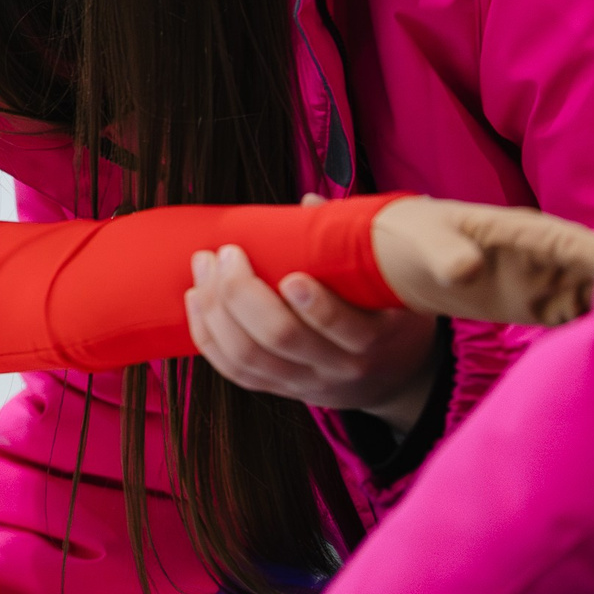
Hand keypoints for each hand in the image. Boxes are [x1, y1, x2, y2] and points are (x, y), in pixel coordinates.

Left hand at [186, 243, 441, 431]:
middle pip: (280, 338)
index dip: (314, 304)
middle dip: (242, 292)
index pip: (342, 327)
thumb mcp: (393, 281)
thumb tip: (309, 202)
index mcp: (375, 338)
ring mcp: (306, 383)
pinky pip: (236, 371)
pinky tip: (196, 301)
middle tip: (226, 254)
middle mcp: (338, 366)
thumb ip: (355, 242)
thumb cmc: (392, 313)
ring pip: (248, 356)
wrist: (397, 378)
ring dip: (216, 310)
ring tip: (203, 268)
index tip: (290, 272)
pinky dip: (208, 337)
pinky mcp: (281, 390)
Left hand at [370, 196, 593, 327]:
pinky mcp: (546, 307)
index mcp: (533, 232)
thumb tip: (465, 271)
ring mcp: (554, 282)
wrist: (406, 253)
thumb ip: (447, 254)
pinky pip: (584, 323)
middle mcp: (555, 256)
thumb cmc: (418, 236)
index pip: (588, 248)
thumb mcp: (426, 241)